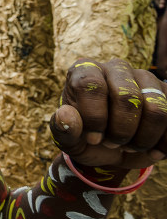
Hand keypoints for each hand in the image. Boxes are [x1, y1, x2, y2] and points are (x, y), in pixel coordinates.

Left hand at [51, 58, 166, 168]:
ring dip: (144, 138)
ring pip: (156, 108)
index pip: (91, 85)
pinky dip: (164, 142)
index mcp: (84, 71)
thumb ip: (62, 129)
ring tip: (131, 146)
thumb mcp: (69, 140)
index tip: (93, 139)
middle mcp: (116, 68)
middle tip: (113, 144)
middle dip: (121, 131)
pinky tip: (153, 150)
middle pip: (126, 97)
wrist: (112, 149)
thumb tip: (66, 114)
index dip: (94, 117)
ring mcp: (145, 78)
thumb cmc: (85, 138)